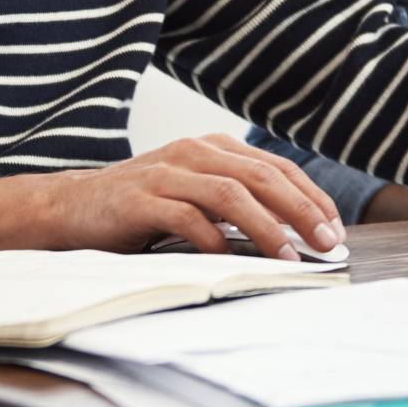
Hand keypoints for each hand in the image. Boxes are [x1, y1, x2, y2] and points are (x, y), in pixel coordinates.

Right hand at [0, 133, 345, 259]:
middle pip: (261, 176)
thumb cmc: (142, 206)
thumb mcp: (194, 193)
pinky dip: (212, 238)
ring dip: (266, 227)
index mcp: (213, 147)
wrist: (73, 206)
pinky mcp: (141, 199)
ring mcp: (166, 173)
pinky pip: (186, 216)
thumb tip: (294, 232)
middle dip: (300, 210)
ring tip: (289, 257)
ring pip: (230, 194)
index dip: (309, 196)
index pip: (276, 166)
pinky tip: (230, 259)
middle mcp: (193, 152)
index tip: (334, 227)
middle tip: (326, 242)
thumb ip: (235, 201)